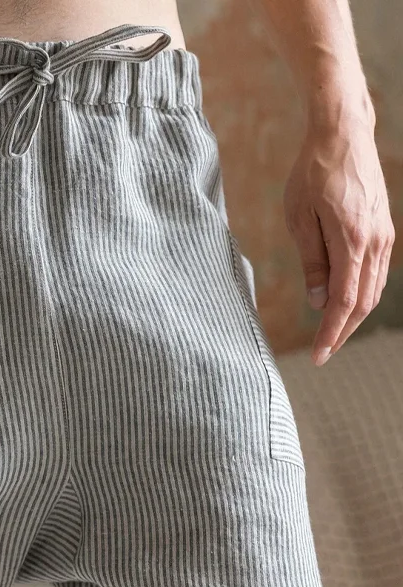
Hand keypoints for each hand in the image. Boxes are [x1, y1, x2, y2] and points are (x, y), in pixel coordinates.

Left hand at [284, 117, 393, 365]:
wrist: (344, 134)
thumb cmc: (313, 173)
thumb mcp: (299, 218)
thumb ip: (311, 262)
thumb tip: (317, 301)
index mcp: (352, 240)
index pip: (343, 301)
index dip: (331, 332)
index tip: (318, 355)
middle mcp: (374, 241)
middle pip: (363, 302)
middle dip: (342, 331)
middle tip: (322, 353)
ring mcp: (383, 235)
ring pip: (373, 289)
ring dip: (353, 316)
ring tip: (331, 334)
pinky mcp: (382, 229)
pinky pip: (375, 272)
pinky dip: (361, 294)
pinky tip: (343, 303)